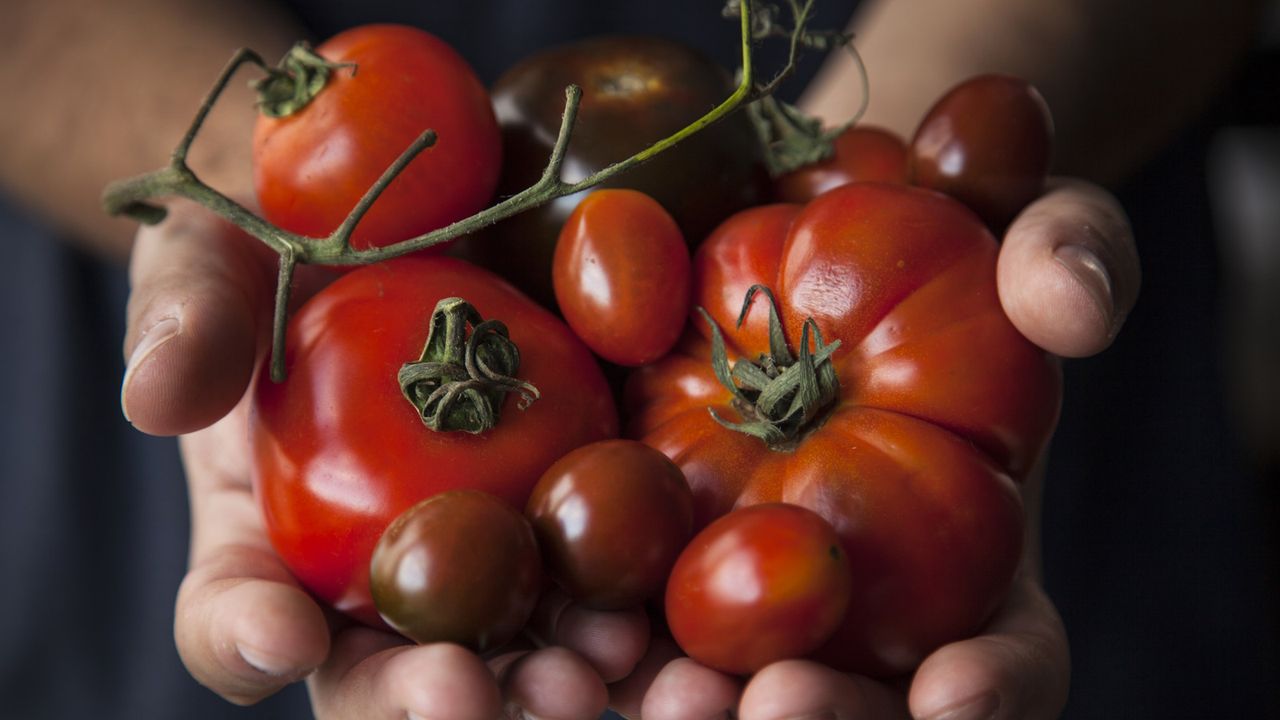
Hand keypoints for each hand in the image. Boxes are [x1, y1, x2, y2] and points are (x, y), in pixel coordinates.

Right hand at [120, 201, 649, 718]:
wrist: (401, 202)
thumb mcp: (218, 260)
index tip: (279, 630)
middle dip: (424, 698)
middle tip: (463, 695)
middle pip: (393, 672)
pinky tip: (673, 615)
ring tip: (590, 669)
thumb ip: (190, 319)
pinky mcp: (581, 504)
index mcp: (270, 538)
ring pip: (517, 648)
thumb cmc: (282, 241)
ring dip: (552, 676)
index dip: (245, 635)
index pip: (236, 615)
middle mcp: (382, 573)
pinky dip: (643, 608)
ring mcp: (491, 547)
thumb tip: (157, 395)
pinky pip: (613, 576)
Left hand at [604, 179, 1138, 719]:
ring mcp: (744, 590)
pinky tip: (573, 633)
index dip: (995, 690)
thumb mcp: (1015, 225)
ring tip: (666, 693)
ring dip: (697, 706)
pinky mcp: (643, 556)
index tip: (954, 692)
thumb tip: (1071, 298)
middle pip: (856, 708)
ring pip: (725, 689)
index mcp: (972, 564)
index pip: (1008, 659)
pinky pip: (619, 619)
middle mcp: (857, 605)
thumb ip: (1063, 252)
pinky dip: (598, 640)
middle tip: (776, 705)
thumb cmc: (929, 241)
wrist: (795, 220)